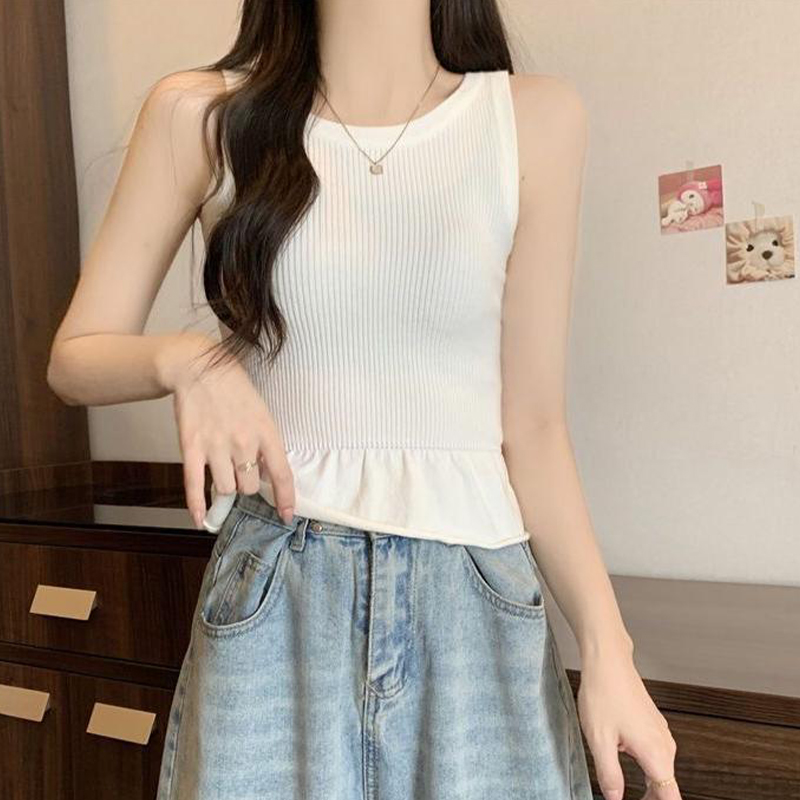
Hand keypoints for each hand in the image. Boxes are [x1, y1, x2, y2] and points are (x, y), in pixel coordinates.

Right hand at [164, 335, 294, 528]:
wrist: (197, 367)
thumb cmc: (233, 388)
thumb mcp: (261, 411)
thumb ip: (266, 442)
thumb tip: (267, 474)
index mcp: (266, 431)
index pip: (281, 474)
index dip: (285, 499)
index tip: (286, 516)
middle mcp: (243, 442)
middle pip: (250, 487)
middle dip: (247, 485)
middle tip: (241, 471)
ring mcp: (216, 446)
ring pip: (226, 488)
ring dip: (226, 486)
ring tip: (223, 472)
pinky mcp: (191, 448)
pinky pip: (195, 485)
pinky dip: (197, 506)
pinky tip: (200, 519)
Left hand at [577, 647, 681, 799]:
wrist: (608, 661)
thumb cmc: (604, 692)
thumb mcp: (599, 740)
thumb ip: (609, 775)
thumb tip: (615, 799)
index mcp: (656, 754)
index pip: (670, 798)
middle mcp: (665, 745)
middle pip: (666, 788)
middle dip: (650, 799)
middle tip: (623, 799)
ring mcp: (660, 733)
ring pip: (660, 771)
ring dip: (647, 785)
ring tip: (627, 792)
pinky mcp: (653, 725)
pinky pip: (655, 755)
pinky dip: (645, 767)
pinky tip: (625, 762)